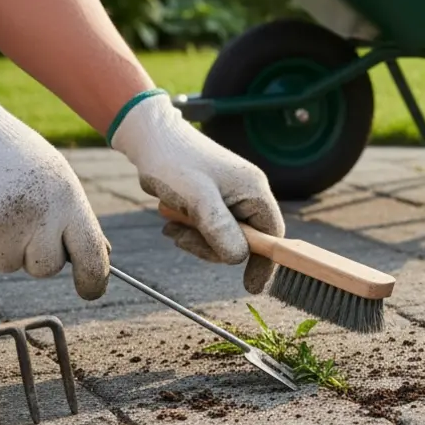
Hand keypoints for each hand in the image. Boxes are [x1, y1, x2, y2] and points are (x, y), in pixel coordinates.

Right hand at [0, 74, 110, 298]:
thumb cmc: (14, 156)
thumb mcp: (57, 178)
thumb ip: (75, 217)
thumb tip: (98, 255)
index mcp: (68, 202)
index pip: (91, 256)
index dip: (94, 280)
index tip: (90, 290)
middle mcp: (40, 220)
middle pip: (44, 268)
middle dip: (35, 254)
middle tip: (22, 219)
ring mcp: (3, 230)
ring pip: (7, 264)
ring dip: (0, 244)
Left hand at [108, 91, 283, 293]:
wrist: (151, 138)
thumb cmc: (174, 161)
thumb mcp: (196, 198)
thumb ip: (219, 228)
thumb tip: (238, 259)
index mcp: (254, 190)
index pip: (272, 236)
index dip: (264, 262)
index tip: (251, 286)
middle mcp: (249, 194)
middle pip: (246, 241)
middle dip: (214, 247)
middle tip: (183, 239)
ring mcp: (233, 197)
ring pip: (226, 238)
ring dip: (199, 240)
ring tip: (173, 227)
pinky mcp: (216, 200)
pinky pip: (213, 229)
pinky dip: (194, 233)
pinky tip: (174, 224)